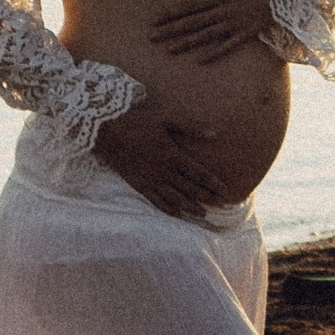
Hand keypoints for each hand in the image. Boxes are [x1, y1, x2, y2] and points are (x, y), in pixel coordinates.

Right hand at [94, 102, 237, 217]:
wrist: (109, 132)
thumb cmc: (139, 123)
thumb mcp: (167, 120)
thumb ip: (190, 128)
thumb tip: (214, 134)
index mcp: (173, 155)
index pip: (199, 173)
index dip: (213, 183)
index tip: (226, 191)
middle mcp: (164, 171)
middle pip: (190, 188)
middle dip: (207, 197)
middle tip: (221, 206)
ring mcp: (151, 180)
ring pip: (175, 198)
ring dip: (190, 206)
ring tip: (203, 214)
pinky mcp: (139, 185)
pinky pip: (156, 201)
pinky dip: (167, 208)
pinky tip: (176, 213)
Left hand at [145, 0, 269, 63]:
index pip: (190, 6)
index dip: (171, 13)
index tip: (155, 20)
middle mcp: (224, 11)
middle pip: (194, 22)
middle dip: (172, 29)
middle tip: (152, 37)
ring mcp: (235, 24)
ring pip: (206, 35)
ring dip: (187, 43)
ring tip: (169, 49)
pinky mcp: (245, 34)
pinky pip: (227, 45)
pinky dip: (214, 53)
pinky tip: (199, 59)